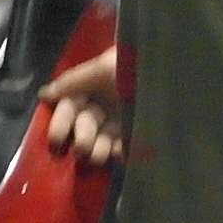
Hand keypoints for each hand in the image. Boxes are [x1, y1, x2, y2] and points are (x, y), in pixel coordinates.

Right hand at [39, 45, 128, 166]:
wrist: (177, 77)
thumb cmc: (138, 66)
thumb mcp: (105, 66)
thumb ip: (73, 81)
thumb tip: (45, 94)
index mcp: (93, 86)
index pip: (69, 107)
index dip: (60, 123)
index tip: (56, 140)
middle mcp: (105, 105)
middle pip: (83, 126)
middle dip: (80, 138)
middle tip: (83, 147)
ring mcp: (122, 121)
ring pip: (100, 141)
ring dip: (96, 150)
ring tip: (98, 155)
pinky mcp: (138, 135)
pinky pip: (123, 149)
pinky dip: (119, 154)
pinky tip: (119, 155)